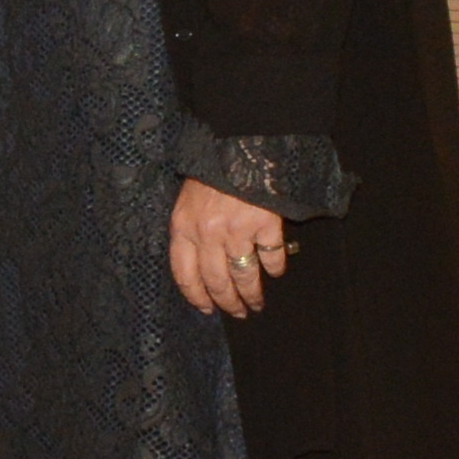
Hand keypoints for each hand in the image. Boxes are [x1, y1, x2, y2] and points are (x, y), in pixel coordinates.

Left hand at [171, 177, 292, 318]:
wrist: (240, 145)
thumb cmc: (212, 173)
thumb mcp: (187, 200)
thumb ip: (190, 230)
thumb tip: (199, 265)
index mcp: (183, 227)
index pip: (184, 274)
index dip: (196, 296)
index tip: (206, 309)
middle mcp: (207, 234)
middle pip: (216, 281)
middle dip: (226, 302)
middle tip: (236, 313)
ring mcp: (237, 231)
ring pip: (243, 276)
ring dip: (251, 295)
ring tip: (255, 304)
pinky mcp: (265, 225)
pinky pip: (271, 257)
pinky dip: (275, 269)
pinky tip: (275, 272)